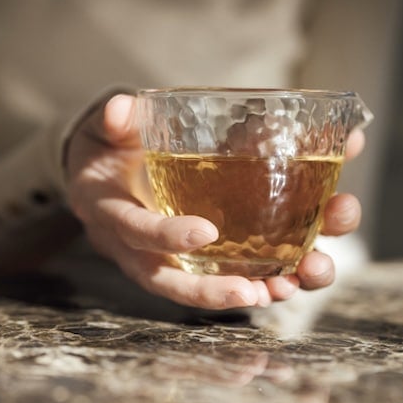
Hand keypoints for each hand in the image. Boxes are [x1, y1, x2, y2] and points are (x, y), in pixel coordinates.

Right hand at [65, 94, 363, 309]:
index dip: (166, 236)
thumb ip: (114, 119)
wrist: (104, 172)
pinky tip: (299, 274)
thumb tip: (120, 111)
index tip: (206, 233)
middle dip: (213, 291)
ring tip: (289, 286)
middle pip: (170, 282)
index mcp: (111, 213)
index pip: (135, 231)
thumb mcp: (103, 129)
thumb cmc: (108, 149)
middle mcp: (136, 248)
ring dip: (249, 289)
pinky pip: (225, 274)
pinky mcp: (194, 258)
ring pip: (202, 286)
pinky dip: (261, 278)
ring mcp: (166, 258)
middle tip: (254, 292)